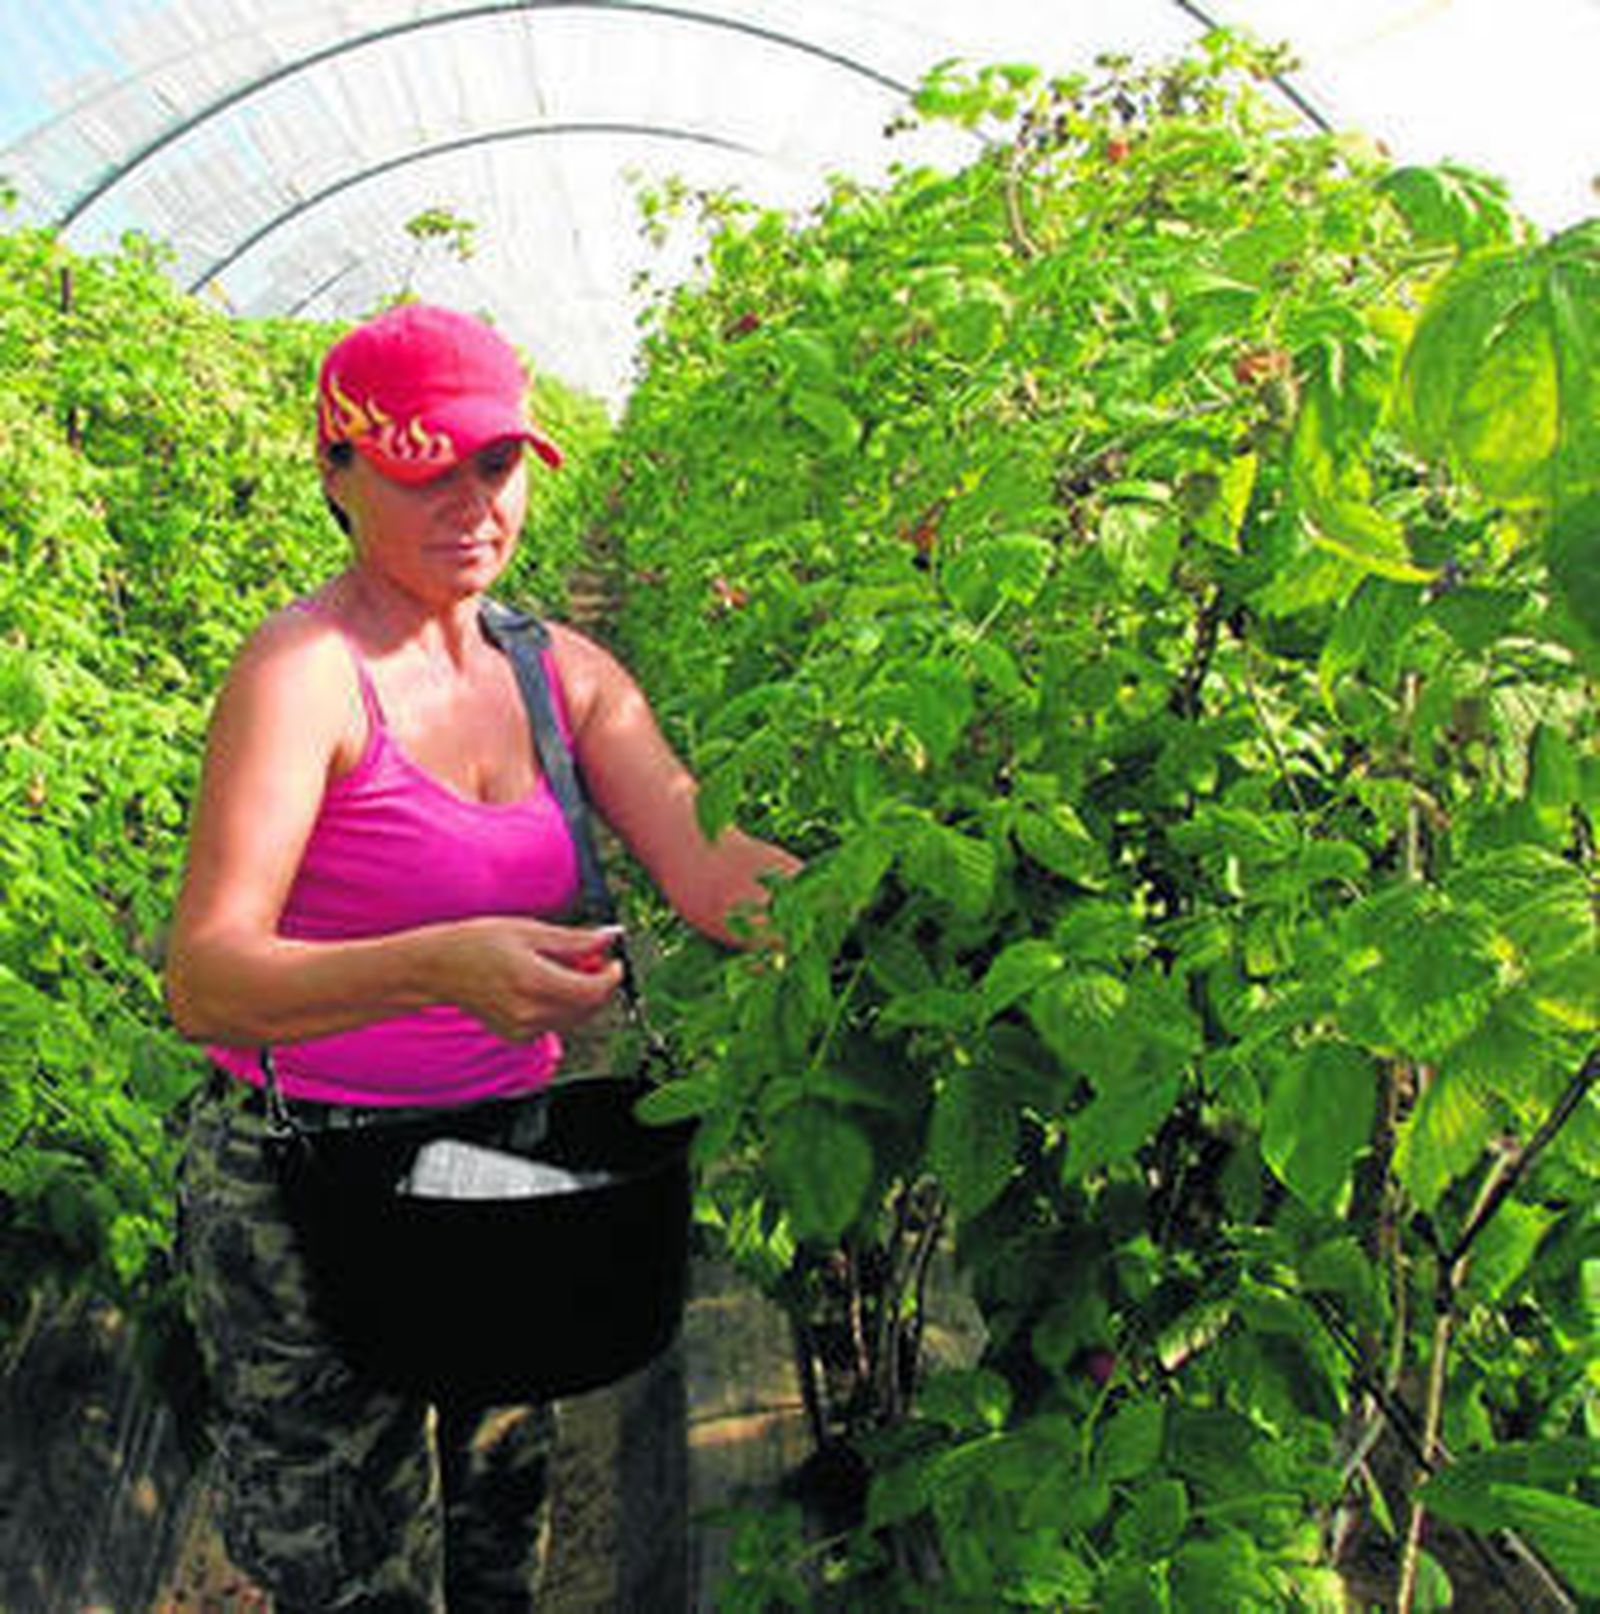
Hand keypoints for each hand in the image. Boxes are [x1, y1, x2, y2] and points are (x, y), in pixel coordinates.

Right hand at [436, 918, 623, 1040]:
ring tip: (564, 968)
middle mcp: (530, 1011)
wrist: (438, 968)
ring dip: (581, 996)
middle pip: (588, 1008)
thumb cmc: (478, 942)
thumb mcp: (528, 930)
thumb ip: (573, 939)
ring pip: (575, 1018)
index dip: (611, 977)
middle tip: (591, 959)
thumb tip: (608, 937)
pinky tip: (545, 985)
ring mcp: (523, 1028)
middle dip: (598, 985)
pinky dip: (561, 1006)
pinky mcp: (517, 1036)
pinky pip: (554, 1024)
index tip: (614, 962)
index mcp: (535, 982)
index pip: (593, 991)